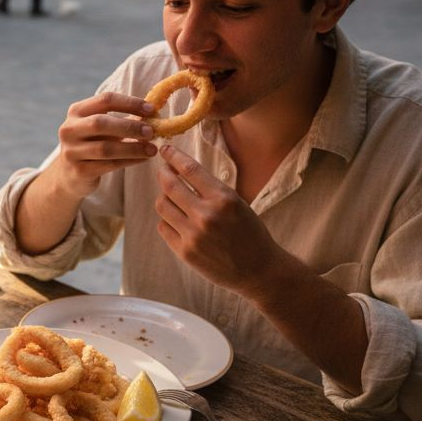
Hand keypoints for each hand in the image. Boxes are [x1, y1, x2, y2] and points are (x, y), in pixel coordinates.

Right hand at [47, 91, 156, 198]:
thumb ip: (122, 119)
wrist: (69, 174)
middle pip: (101, 123)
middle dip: (130, 126)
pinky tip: (143, 159)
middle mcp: (69, 129)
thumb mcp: (101, 127)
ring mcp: (71, 151)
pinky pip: (108, 165)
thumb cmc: (92, 144)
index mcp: (77, 111)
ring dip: (133, 148)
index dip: (130, 103)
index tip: (152, 110)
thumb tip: (154, 114)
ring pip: (105, 148)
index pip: (105, 100)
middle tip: (151, 131)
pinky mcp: (78, 171)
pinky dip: (129, 161)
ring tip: (152, 149)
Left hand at [153, 145, 280, 296]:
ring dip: (164, 197)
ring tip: (171, 196)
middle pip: (170, 185)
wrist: (259, 271)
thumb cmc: (250, 233)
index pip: (190, 170)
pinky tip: (175, 219)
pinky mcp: (185, 252)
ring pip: (162, 206)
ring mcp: (193, 235)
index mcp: (223, 199)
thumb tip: (180, 171)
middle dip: (163, 173)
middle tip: (163, 170)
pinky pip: (163, 227)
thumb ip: (211, 190)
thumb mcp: (237, 203)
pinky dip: (167, 220)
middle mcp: (206, 215)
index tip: (166, 149)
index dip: (174, 156)